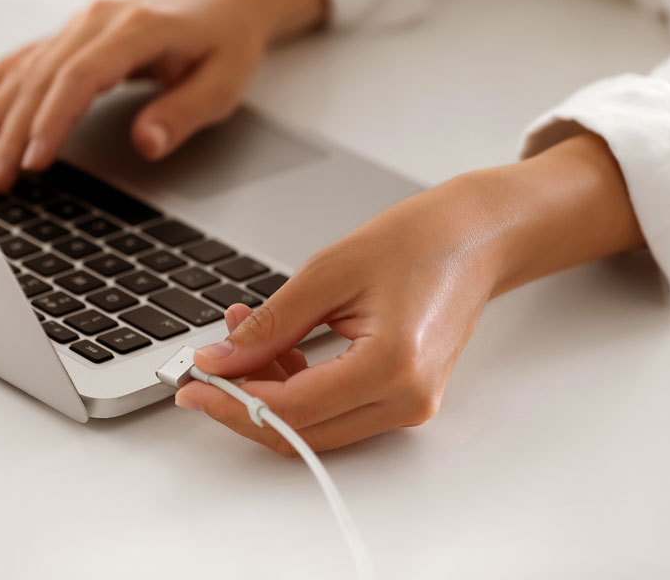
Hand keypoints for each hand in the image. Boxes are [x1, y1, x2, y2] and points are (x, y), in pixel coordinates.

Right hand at [0, 0, 325, 193]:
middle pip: (42, 78)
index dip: (53, 120)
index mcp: (135, 29)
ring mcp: (79, 25)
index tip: (34, 160)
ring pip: (25, 71)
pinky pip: (22, 59)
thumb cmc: (225, 40)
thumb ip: (183, 113)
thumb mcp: (223, 82)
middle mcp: (97, 21)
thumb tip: (146, 143)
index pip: (80, 77)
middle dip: (10, 131)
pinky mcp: (70, 36)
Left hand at [175, 134, 644, 454]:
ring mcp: (409, 405)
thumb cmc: (420, 241)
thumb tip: (222, 360)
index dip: (234, 399)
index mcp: (391, 367)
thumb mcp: (329, 271)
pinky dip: (296, 386)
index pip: (292, 410)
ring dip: (268, 392)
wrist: (475, 238)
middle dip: (243, 403)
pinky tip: (275, 345)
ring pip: (315, 426)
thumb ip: (271, 325)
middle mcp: (406, 400)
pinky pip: (335, 410)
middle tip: (203, 371)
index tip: (194, 383)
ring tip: (240, 336)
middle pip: (301, 432)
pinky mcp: (403, 397)